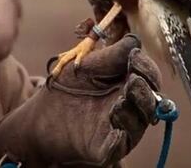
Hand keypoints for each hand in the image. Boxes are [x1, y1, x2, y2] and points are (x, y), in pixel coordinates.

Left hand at [0, 30, 162, 166]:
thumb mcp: (85, 65)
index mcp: (127, 84)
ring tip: (125, 95)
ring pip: (139, 122)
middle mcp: (129, 107)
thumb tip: (134, 41)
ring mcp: (120, 129)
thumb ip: (110, 56)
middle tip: (135, 78)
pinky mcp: (106, 149)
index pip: (147, 76)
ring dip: (136, 107)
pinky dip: (121, 133)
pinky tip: (116, 116)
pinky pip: (120, 145)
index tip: (135, 56)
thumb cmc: (67, 86)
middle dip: (145, 88)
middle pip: (149, 100)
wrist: (41, 115)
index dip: (145, 67)